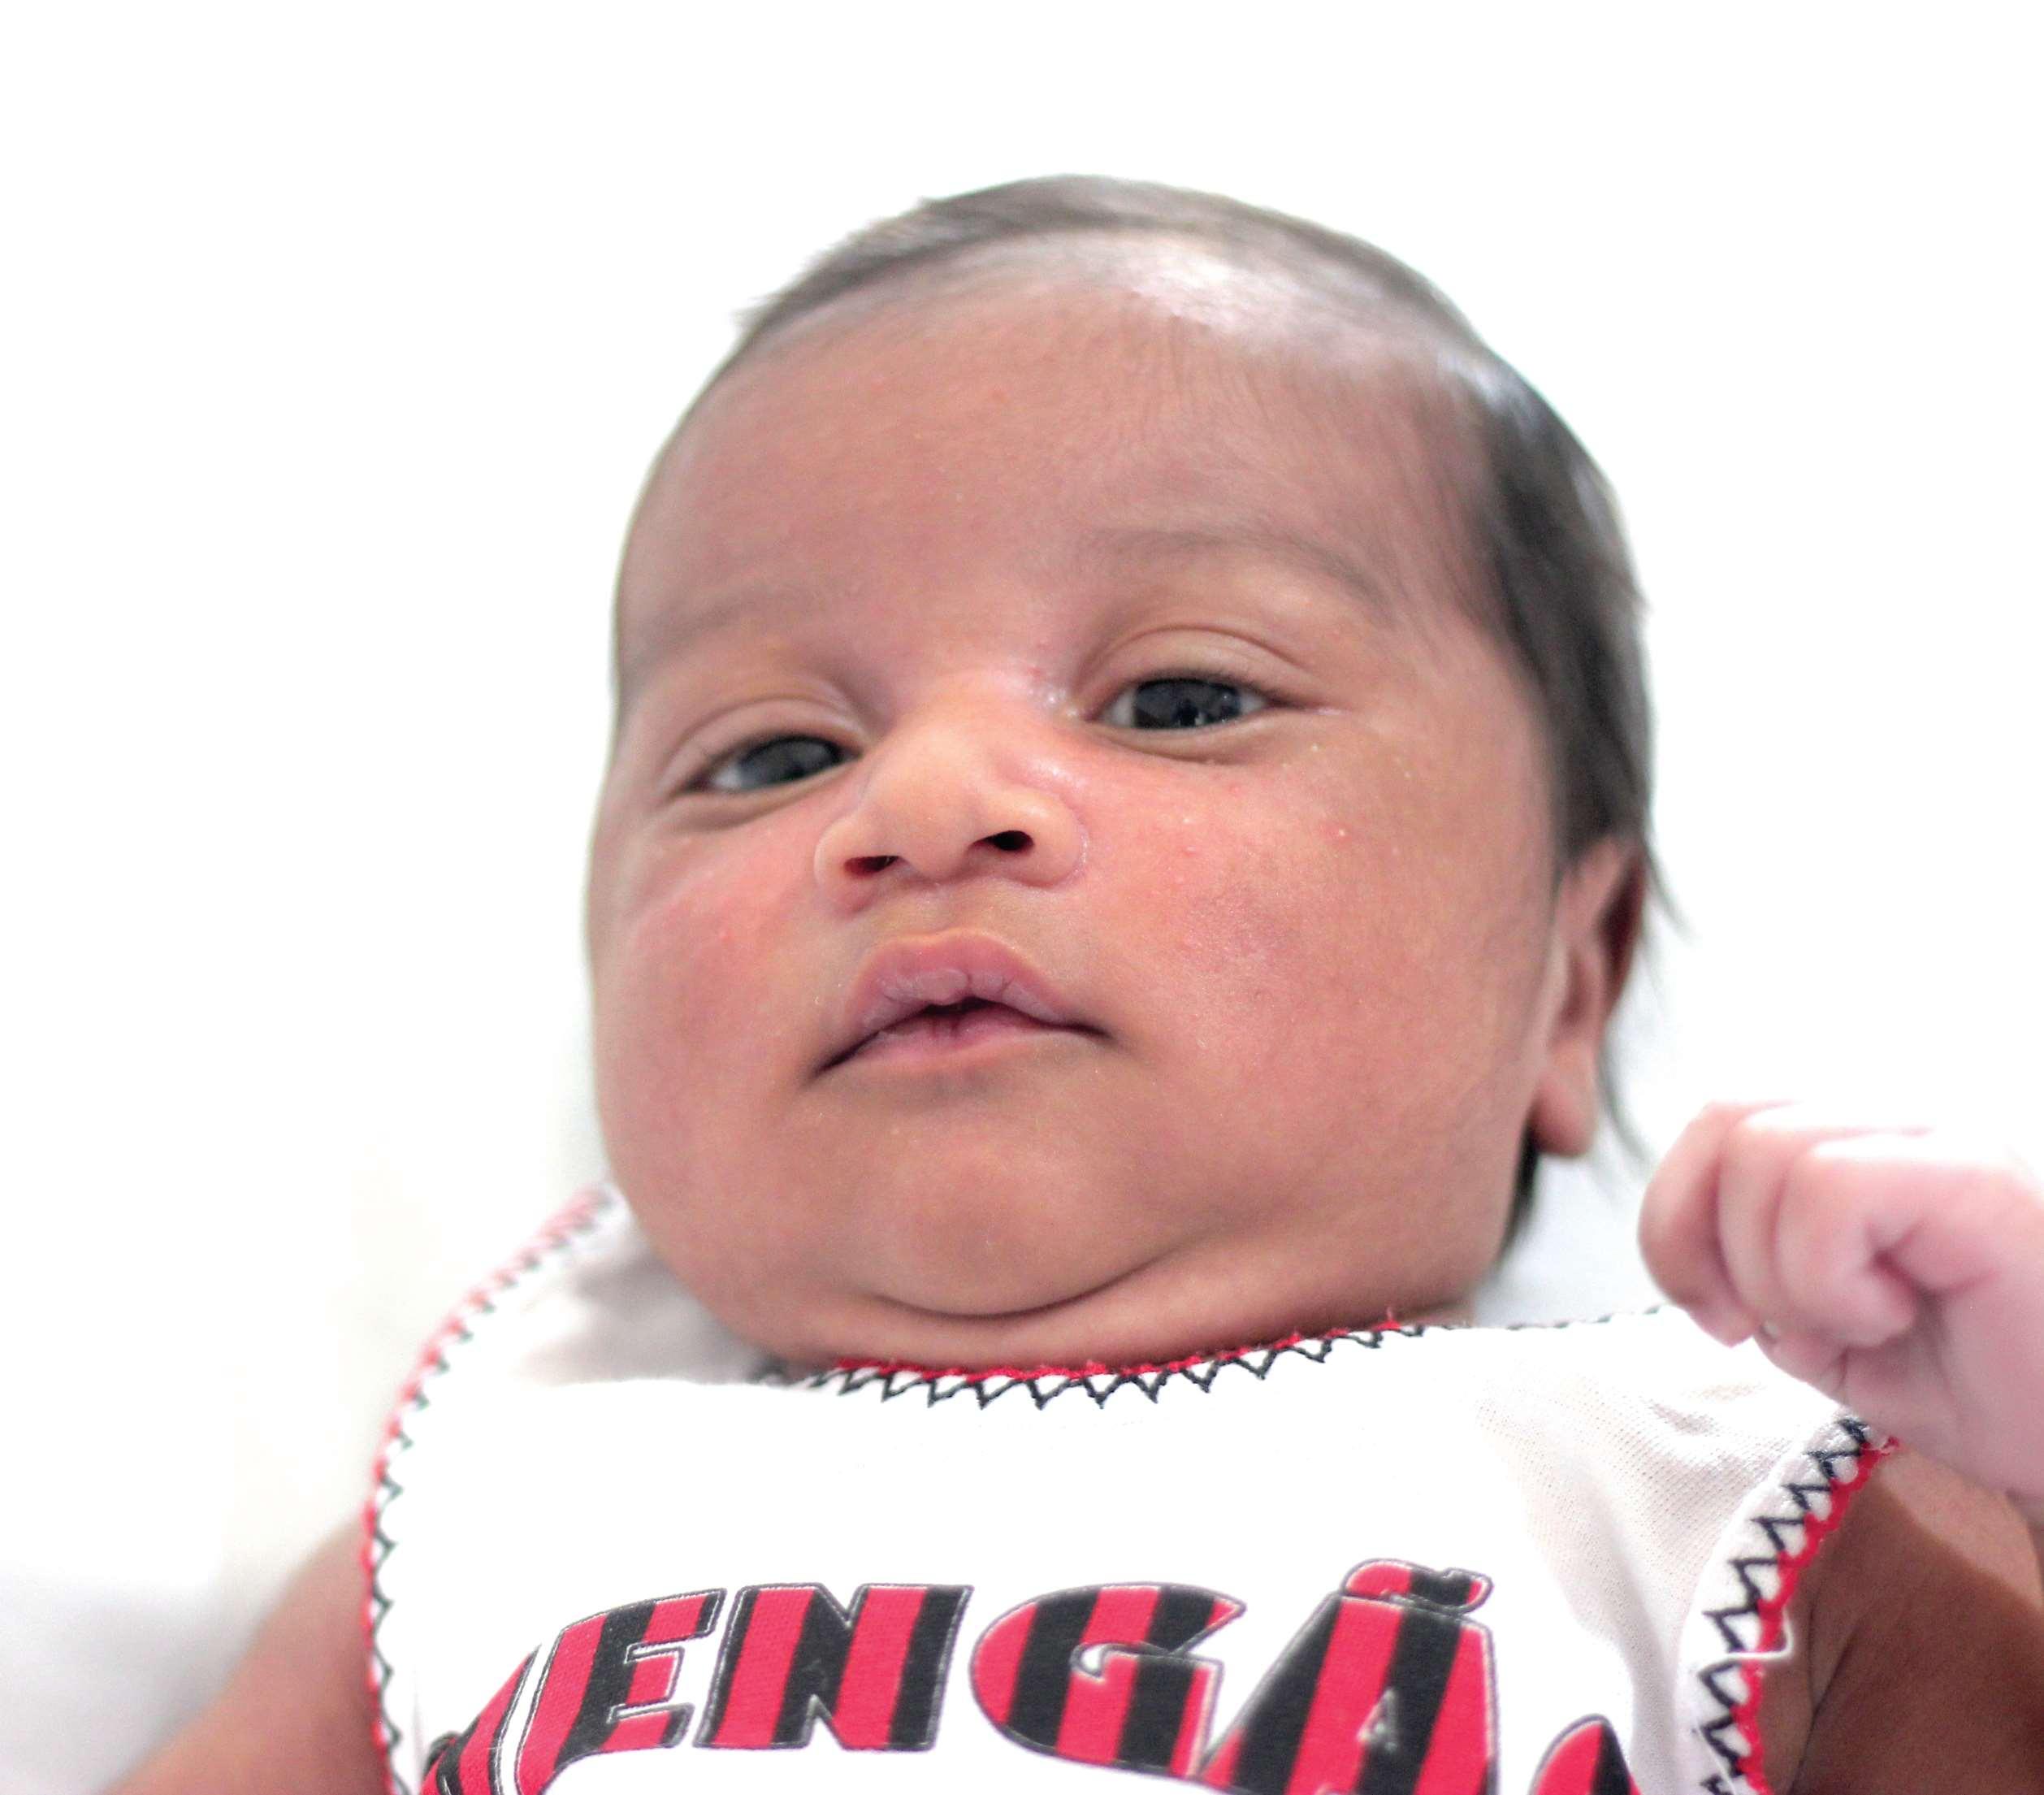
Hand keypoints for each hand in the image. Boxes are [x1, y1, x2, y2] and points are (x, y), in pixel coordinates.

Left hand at [1640, 1100, 2043, 1505]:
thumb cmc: (1966, 1384)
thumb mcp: (1819, 1329)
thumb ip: (1748, 1271)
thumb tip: (1697, 1255)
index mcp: (1848, 1141)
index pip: (1713, 1123)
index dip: (1674, 1222)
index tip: (1717, 1317)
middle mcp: (1890, 1119)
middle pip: (1724, 1120)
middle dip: (1700, 1241)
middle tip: (1759, 1328)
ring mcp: (1936, 1136)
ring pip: (1766, 1151)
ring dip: (1778, 1270)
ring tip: (1854, 1321)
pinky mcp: (1971, 1174)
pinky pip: (1830, 1187)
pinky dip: (1828, 1274)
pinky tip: (1890, 1313)